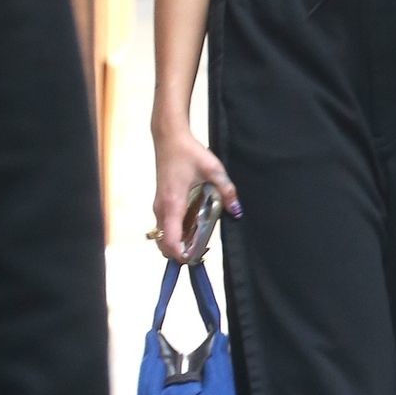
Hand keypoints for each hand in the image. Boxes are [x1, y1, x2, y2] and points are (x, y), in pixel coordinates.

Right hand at [152, 126, 241, 261]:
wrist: (169, 138)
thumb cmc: (189, 152)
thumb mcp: (213, 170)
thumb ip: (226, 190)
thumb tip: (236, 210)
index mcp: (173, 204)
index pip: (170, 240)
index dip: (181, 254)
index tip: (196, 257)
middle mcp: (162, 209)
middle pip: (164, 243)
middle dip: (181, 253)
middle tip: (201, 252)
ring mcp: (159, 206)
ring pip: (164, 235)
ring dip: (178, 244)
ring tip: (200, 241)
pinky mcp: (161, 202)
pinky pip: (166, 226)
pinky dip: (176, 233)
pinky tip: (194, 228)